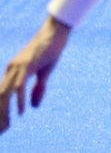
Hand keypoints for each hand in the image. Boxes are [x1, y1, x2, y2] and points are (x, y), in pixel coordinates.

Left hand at [1, 18, 70, 133]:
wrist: (56, 31)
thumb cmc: (50, 49)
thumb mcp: (44, 72)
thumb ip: (38, 89)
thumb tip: (32, 107)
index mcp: (13, 70)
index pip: (1, 93)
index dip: (1, 109)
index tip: (4, 123)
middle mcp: (11, 69)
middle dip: (0, 113)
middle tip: (3, 129)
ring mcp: (18, 67)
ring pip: (6, 93)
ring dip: (5, 110)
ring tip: (7, 125)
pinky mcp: (27, 65)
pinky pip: (19, 87)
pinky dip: (19, 100)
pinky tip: (21, 111)